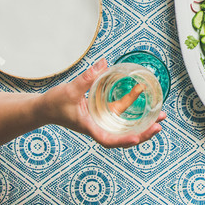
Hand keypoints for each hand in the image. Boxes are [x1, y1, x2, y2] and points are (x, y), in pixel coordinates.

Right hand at [40, 58, 165, 147]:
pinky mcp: (102, 113)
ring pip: (125, 127)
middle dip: (143, 133)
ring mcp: (101, 121)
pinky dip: (133, 109)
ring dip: (143, 123)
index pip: (107, 139)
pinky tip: (143, 99)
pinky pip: (121, 114)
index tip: (136, 138)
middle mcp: (98, 126)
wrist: (43, 109)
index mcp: (89, 126)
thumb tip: (103, 64)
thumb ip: (86, 78)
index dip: (123, 140)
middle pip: (123, 137)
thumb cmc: (53, 104)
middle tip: (160, 124)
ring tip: (161, 115)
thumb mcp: (69, 90)